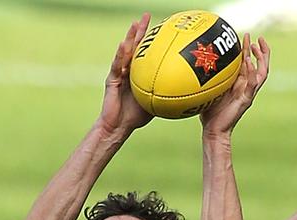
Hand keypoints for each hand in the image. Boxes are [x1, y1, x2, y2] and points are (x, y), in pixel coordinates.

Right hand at [98, 14, 153, 136]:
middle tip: (147, 16)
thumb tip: (185, 94)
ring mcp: (119, 73)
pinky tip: (124, 45)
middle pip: (135, 46)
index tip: (161, 27)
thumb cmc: (136, 116)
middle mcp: (128, 69)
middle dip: (140, 30)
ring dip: (130, 37)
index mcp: (138, 73)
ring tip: (135, 25)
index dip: (151, 39)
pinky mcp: (111, 79)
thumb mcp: (155, 103)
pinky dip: (121, 55)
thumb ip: (165, 95)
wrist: (119, 126)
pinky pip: (117, 65)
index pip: (145, 52)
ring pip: (125, 51)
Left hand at [201, 35, 269, 135]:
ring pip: (262, 73)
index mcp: (239, 84)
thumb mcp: (208, 90)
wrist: (213, 130)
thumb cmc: (209, 113)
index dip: (249, 50)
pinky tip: (248, 61)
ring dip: (261, 59)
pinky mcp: (245, 100)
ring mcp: (247, 94)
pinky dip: (251, 72)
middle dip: (262, 51)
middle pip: (261, 66)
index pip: (248, 64)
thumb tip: (194, 63)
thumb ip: (208, 77)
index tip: (247, 37)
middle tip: (258, 38)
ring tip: (255, 46)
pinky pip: (252, 84)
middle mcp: (246, 87)